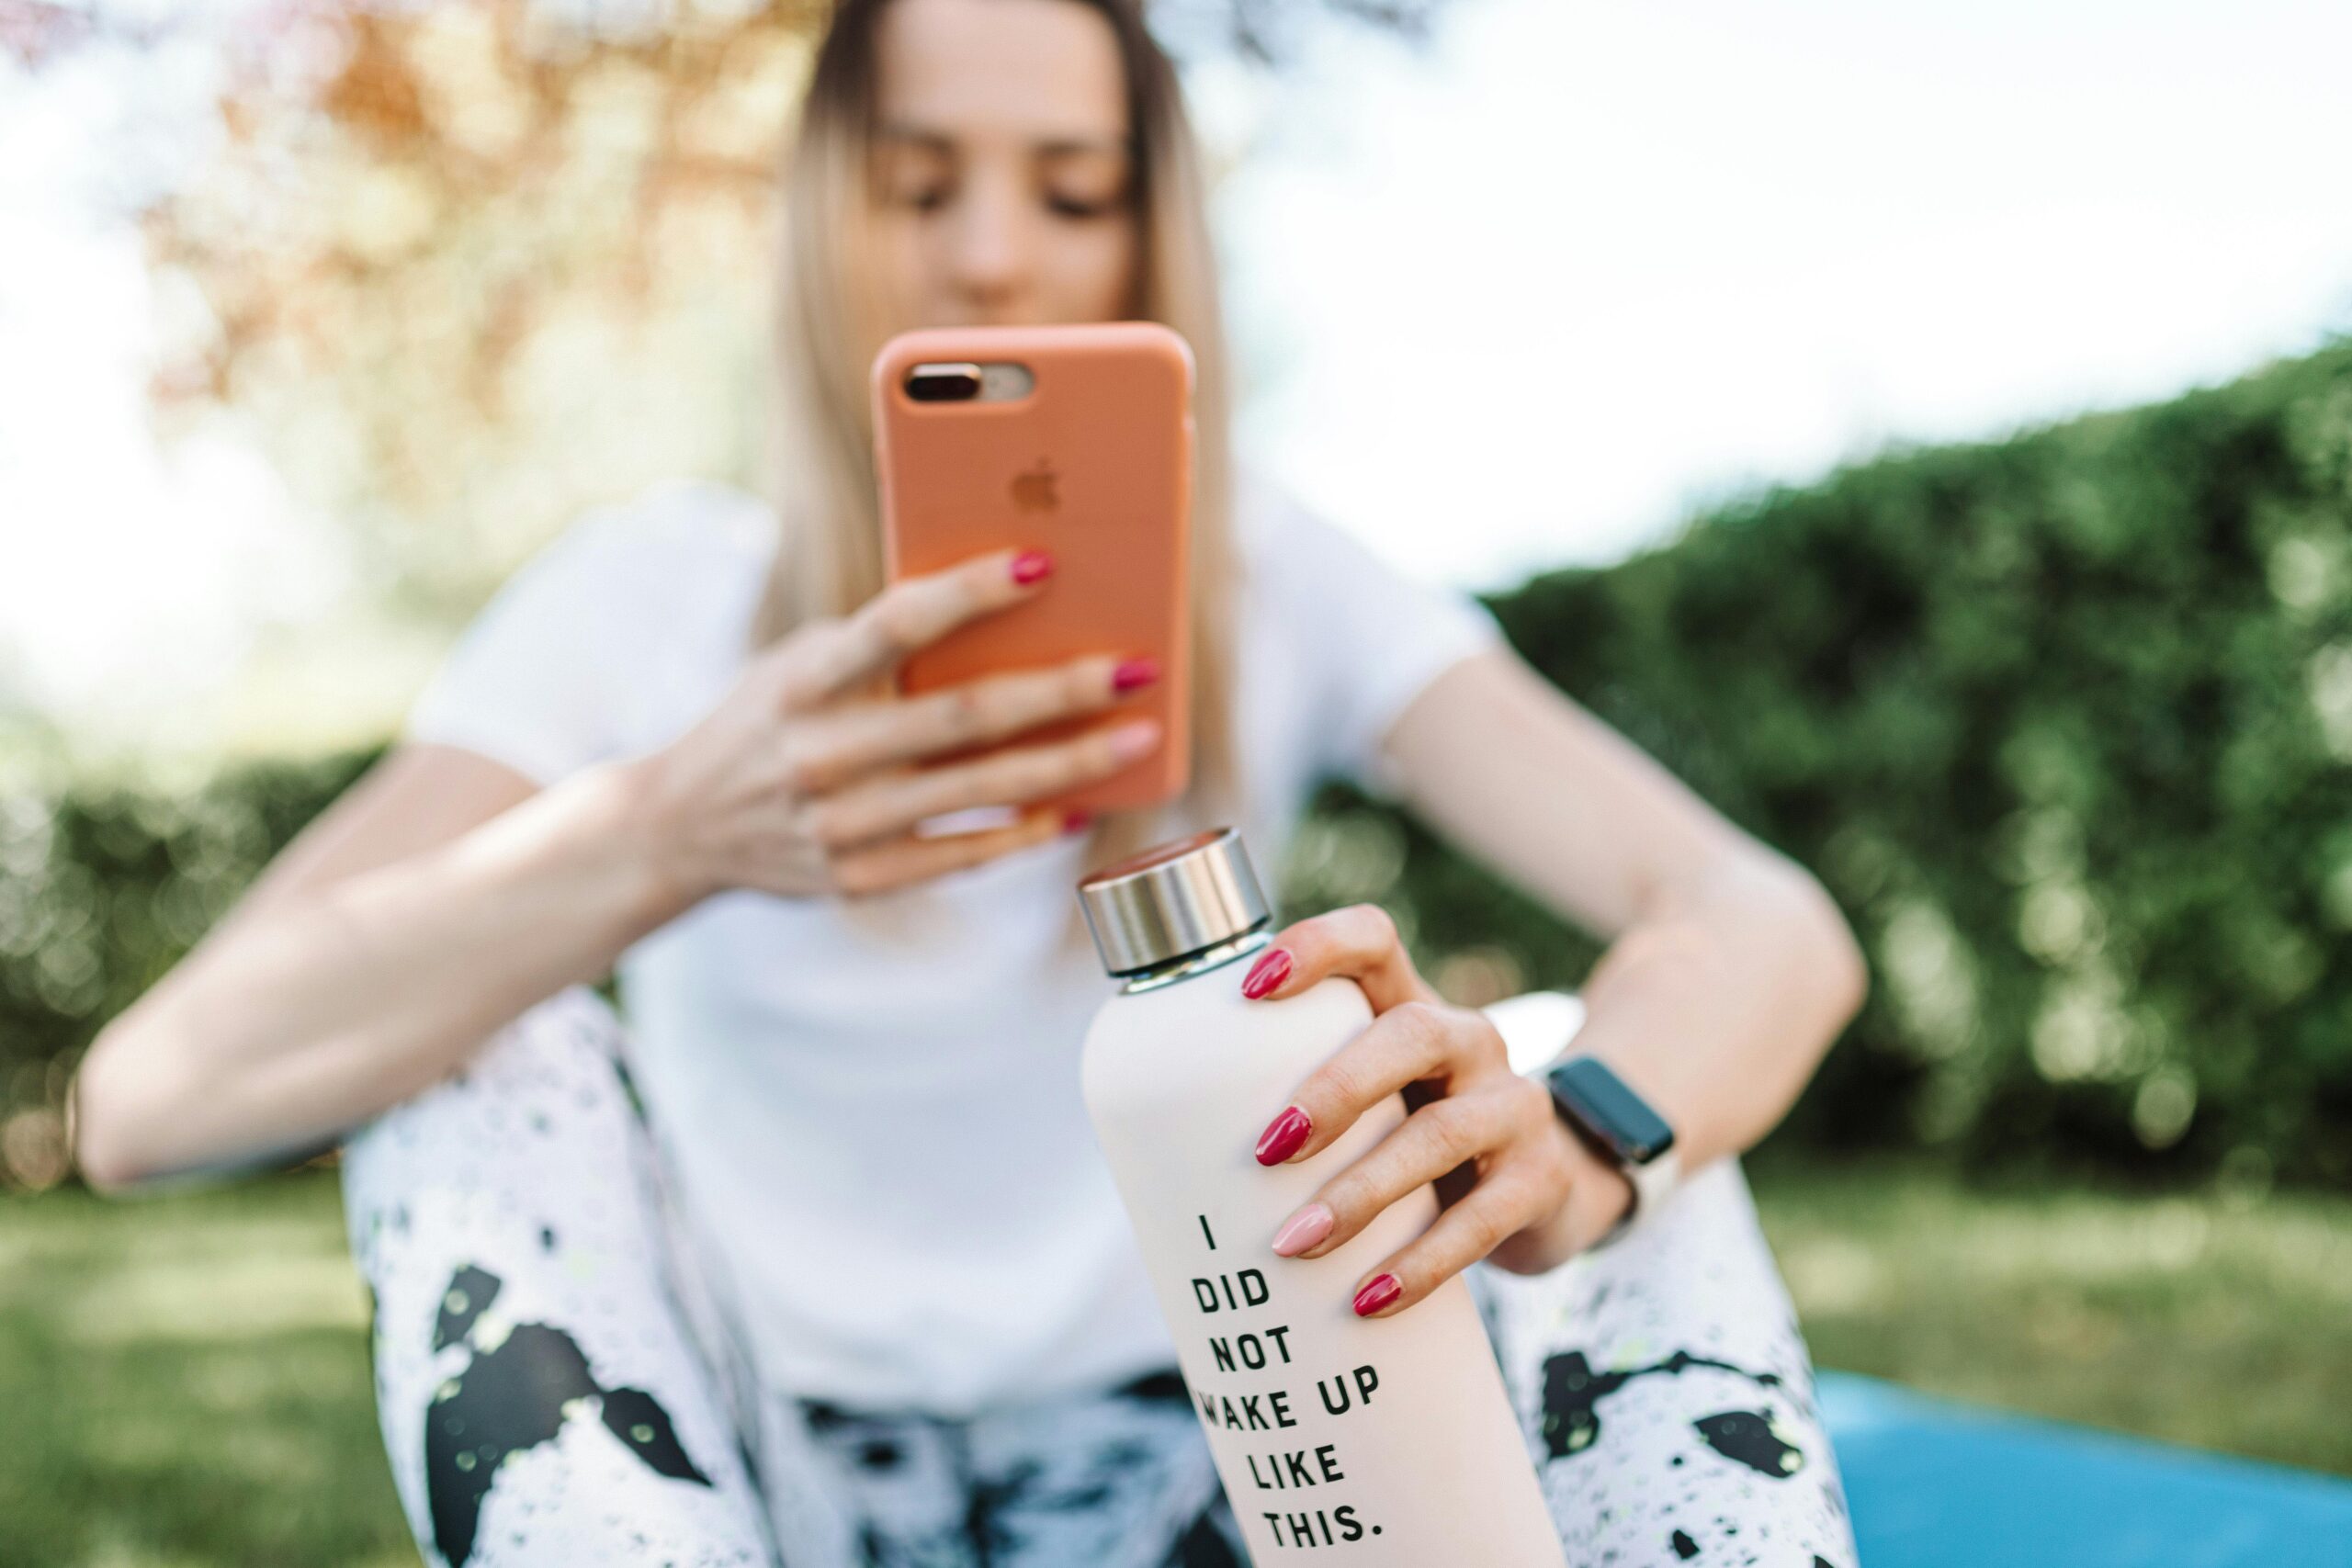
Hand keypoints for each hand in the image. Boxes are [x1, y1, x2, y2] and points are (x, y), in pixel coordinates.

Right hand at [626, 546, 1160, 901]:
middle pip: (963, 716)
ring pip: (979, 792)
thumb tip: (1007, 614)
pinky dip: (1023, 833)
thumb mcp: (797, 664)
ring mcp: (840, 824)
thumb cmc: (766, 720)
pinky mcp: (857, 879)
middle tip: (1138, 667)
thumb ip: (879, 645)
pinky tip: (1078, 807)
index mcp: (802, 679)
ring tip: (1139, 737)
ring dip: (1070, 764)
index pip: (897, 623)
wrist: (677, 828)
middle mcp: (820, 753)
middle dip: (1061, 691)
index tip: (1044, 563)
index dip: (971, 592)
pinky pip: (961, 855)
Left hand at [1242, 904, 1633, 1316]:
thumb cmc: (1424, 1133)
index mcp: (1414, 1006)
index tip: (1249, 987)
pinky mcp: (1539, 1181)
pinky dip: (1421, 1263)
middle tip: (1269, 1150)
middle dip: (1336, 1089)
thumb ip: (1304, 1099)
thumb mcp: (1379, 1097)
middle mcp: (1471, 1041)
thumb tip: (1167, 1166)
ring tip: (1294, 1244)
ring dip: (1360, 1193)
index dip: (1317, 946)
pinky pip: (1480, 1220)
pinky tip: (1370, 1299)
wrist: (1555, 1186)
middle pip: (1412, 1032)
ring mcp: (1513, 1107)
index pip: (1373, 940)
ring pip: (1440, 1134)